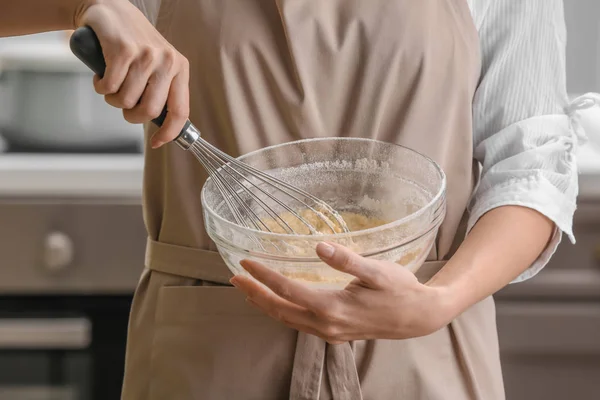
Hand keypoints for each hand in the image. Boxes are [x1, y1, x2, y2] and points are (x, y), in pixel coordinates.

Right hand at [74, 0, 189, 147]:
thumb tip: (164, 126)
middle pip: (149, 111)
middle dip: (131, 116)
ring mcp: (146, 55)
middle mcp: (167, 61)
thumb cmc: (133, 43)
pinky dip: (101, 87)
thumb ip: (162, 90)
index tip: (157, 142)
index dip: (169, 132)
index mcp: (180, 68)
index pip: (180, 111)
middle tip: (123, 106)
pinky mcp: (123, 50)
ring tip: (111, 84)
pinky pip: (109, 87)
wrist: (109, 9)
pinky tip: (101, 76)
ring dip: (112, 99)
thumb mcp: (158, 64)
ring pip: (126, 100)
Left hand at [230, 242, 449, 343]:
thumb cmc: (400, 290)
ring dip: (265, 304)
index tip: (245, 262)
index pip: (288, 290)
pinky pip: (299, 324)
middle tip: (234, 277)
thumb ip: (347, 260)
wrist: (419, 317)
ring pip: (287, 320)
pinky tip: (277, 302)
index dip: (264, 276)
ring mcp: (330, 332)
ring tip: (247, 289)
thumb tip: (320, 246)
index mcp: (333, 307)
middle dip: (254, 293)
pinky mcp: (334, 333)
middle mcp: (326, 324)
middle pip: (280, 309)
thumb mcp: (378, 272)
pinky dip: (282, 311)